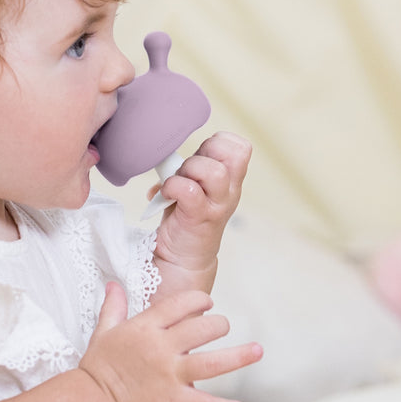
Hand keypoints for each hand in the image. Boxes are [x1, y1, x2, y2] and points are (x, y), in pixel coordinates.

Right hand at [79, 282, 261, 401]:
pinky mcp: (173, 400)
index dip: (199, 301)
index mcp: (146, 328)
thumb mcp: (103, 331)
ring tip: (258, 351)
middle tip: (222, 327)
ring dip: (238, 357)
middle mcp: (162, 349)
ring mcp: (170, 375)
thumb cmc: (98, 367)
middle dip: (218, 325)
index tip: (207, 303)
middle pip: (203, 330)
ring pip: (212, 363)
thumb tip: (114, 285)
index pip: (180, 304)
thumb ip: (113, 307)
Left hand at [151, 131, 250, 289]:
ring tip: (178, 182)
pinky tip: (167, 194)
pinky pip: (190, 190)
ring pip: (215, 171)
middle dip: (206, 151)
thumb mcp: (192, 185)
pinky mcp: (200, 217)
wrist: (183, 258)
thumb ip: (187, 167)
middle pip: (235, 153)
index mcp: (229, 179)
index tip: (200, 156)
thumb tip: (161, 156)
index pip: (239, 147)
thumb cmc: (185, 218)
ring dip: (190, 169)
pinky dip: (174, 186)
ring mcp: (217, 204)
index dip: (218, 142)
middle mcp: (229, 191)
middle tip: (190, 168)